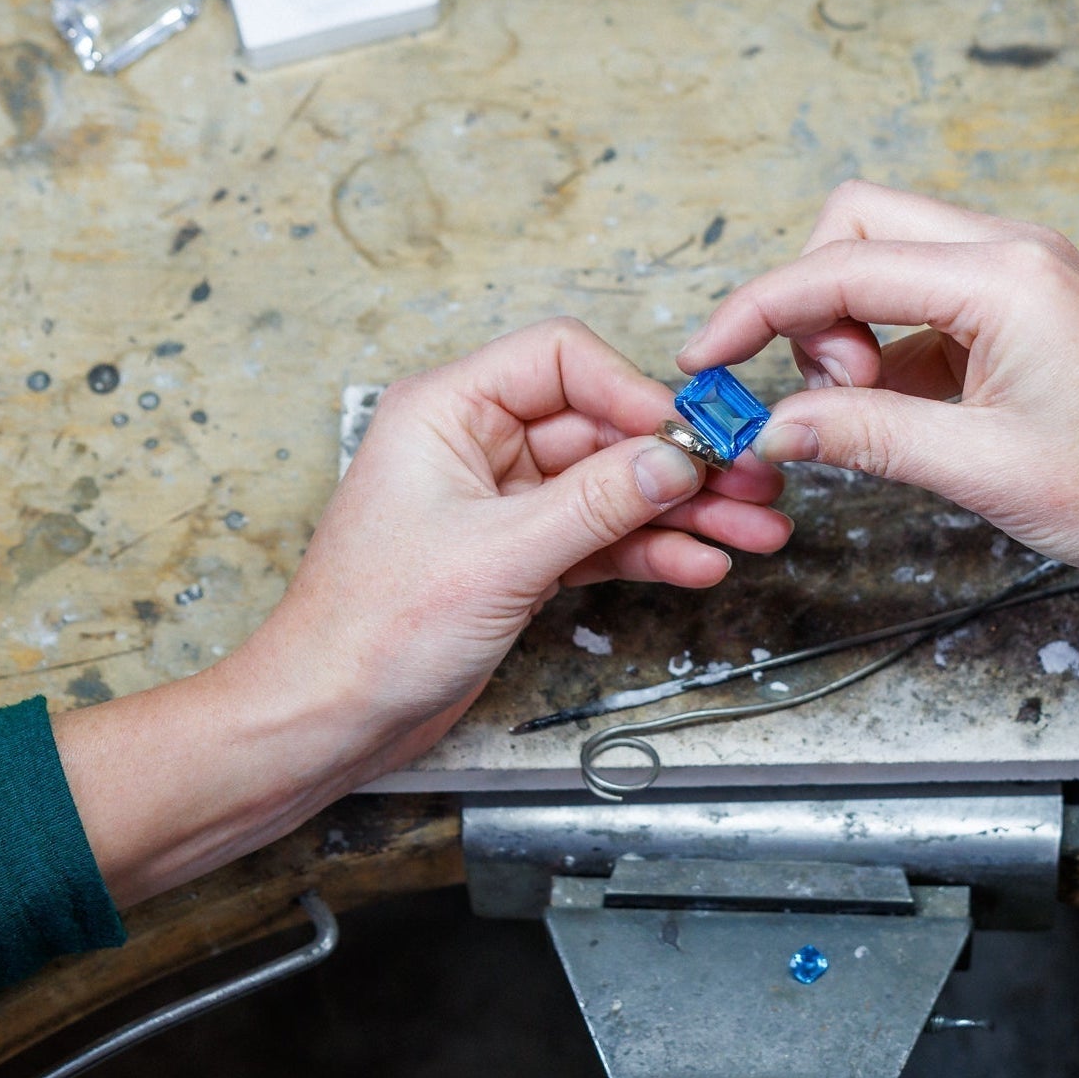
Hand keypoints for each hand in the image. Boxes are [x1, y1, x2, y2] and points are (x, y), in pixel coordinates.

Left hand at [57, 319, 788, 901]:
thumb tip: (675, 458)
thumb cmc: (369, 630)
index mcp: (447, 411)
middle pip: (599, 426)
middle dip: (678, 460)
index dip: (633, 393)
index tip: (691, 438)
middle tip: (750, 485)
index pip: (562, 359)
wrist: (327, 718)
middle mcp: (474, 445)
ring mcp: (498, 503)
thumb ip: (596, 503)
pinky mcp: (516, 557)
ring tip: (751, 532)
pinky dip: (650, 549)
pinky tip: (701, 562)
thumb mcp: (500, 556)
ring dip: (681, 510)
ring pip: (610, 487)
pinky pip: (599, 537)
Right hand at [674, 183, 1078, 700]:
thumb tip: (770, 427)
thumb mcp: (977, 468)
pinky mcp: (1028, 307)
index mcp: (1002, 275)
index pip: (840, 266)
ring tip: (872, 412)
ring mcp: (1023, 273)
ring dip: (852, 325)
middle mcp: (1012, 251)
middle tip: (825, 391)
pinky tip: (906, 413)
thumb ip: (862, 435)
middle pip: (858, 227)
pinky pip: (928, 299)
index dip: (756, 310)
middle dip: (811, 301)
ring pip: (890, 259)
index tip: (706, 358)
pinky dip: (894, 346)